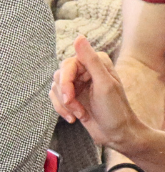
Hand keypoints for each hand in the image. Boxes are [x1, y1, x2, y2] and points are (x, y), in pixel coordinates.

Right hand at [50, 36, 141, 150]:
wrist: (116, 134)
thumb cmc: (115, 110)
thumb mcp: (104, 84)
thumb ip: (91, 60)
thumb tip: (78, 37)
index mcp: (96, 63)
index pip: (68, 65)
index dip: (66, 81)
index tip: (70, 97)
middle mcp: (86, 70)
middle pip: (59, 77)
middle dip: (65, 96)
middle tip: (75, 109)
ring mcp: (78, 84)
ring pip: (55, 89)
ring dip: (64, 105)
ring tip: (79, 115)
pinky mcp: (72, 97)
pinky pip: (55, 98)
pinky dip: (61, 110)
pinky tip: (74, 118)